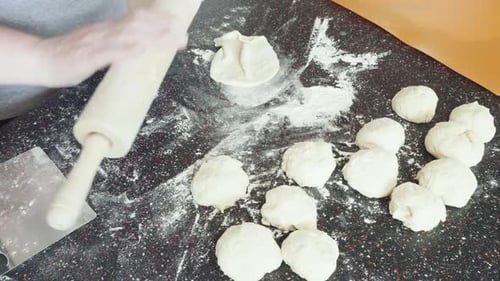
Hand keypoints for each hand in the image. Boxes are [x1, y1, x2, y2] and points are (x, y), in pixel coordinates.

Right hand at [37, 9, 187, 86]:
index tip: (178, 29)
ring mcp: (95, 43)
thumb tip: (140, 48)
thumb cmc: (71, 56)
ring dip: (150, 37)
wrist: (41, 59)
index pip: (137, 21)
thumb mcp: (99, 47)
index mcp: (108, 30)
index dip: (158, 23)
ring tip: (169, 40)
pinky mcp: (86, 57)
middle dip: (161, 29)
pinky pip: (108, 52)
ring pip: (126, 36)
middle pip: (137, 25)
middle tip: (182, 35)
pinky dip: (126, 50)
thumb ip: (117, 46)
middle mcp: (104, 32)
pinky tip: (140, 49)